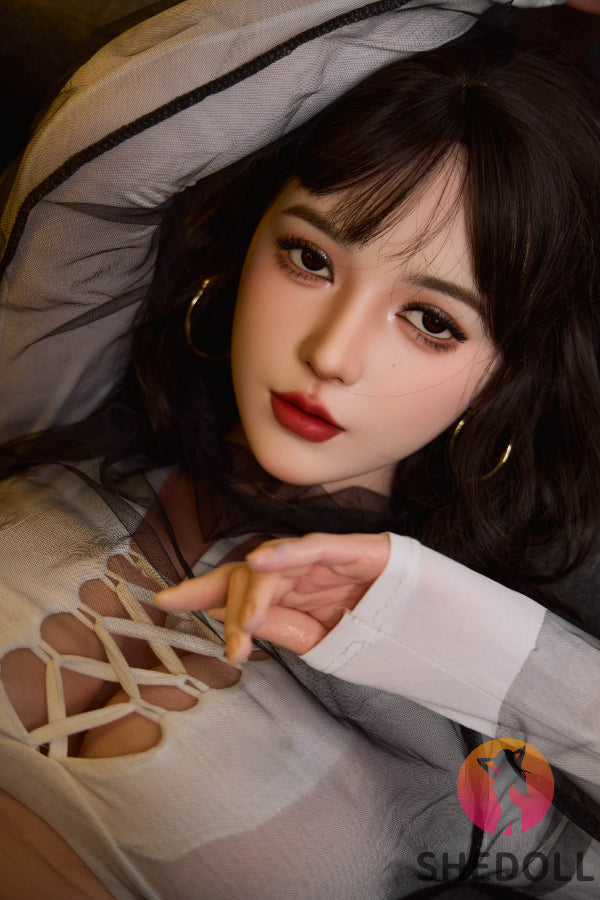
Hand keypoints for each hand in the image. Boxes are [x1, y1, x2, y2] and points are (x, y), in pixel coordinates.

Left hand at [153, 532, 389, 662]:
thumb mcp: (321, 643)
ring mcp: (330, 560)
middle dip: (231, 606)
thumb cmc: (383, 639)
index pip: (240, 585)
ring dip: (255, 595)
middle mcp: (306, 572)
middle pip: (250, 574)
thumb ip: (282, 627)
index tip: (164, 601)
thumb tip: (235, 618)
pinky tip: (261, 560)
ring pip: (277, 564)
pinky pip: (318, 546)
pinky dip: (289, 553)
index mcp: (295, 593)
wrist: (444, 640)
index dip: (201, 590)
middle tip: (233, 648)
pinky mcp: (360, 550)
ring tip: (247, 629)